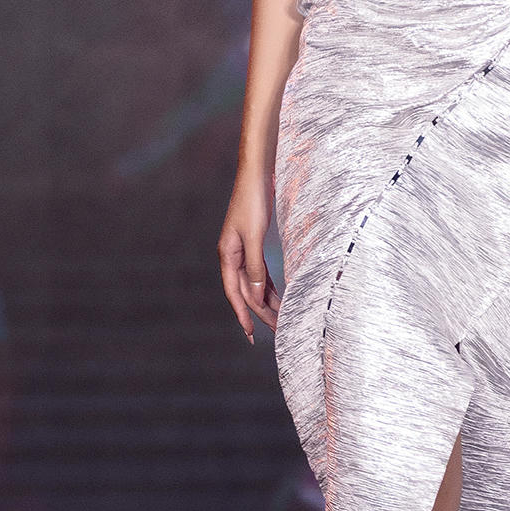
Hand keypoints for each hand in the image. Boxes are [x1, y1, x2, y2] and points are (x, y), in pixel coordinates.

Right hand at [219, 172, 278, 337]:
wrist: (256, 176)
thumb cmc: (253, 202)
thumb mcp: (255, 236)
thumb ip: (255, 266)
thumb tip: (256, 294)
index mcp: (228, 255)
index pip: (235, 293)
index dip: (243, 314)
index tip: (251, 335)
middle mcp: (233, 256)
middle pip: (246, 291)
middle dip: (260, 312)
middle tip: (277, 330)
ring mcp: (244, 251)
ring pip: (255, 283)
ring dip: (268, 300)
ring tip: (281, 318)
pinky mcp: (254, 244)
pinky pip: (261, 272)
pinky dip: (270, 285)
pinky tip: (279, 296)